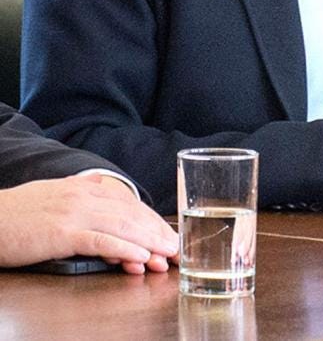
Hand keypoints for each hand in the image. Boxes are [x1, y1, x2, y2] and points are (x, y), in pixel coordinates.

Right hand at [0, 174, 176, 273]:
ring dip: (150, 243)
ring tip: (167, 257)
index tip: (171, 237)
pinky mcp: (63, 232)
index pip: (131, 204)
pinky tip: (140, 258)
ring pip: (124, 227)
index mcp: (87, 186)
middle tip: (179, 250)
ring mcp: (75, 212)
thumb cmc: (20, 213)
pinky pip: (101, 240)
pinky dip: (124, 249)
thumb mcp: (59, 197)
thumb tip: (112, 217)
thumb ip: (87, 203)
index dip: (154, 221)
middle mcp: (86, 195)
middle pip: (133, 215)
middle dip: (159, 234)